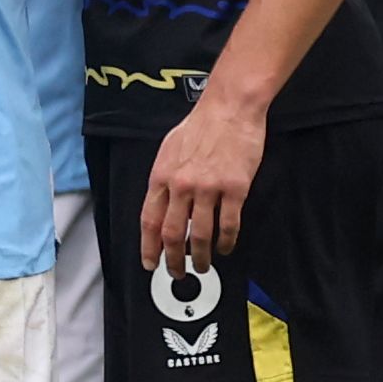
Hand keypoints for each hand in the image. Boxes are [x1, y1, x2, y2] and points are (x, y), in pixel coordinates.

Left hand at [141, 92, 263, 274]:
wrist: (229, 108)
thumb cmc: (200, 126)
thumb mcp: (168, 150)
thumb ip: (164, 179)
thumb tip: (161, 204)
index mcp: (161, 177)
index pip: (149, 220)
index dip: (148, 246)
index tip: (149, 263)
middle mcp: (181, 186)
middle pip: (171, 234)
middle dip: (172, 259)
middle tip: (176, 273)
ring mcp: (208, 189)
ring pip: (199, 235)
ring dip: (200, 257)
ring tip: (201, 266)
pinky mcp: (235, 189)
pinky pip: (228, 225)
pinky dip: (226, 242)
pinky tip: (225, 248)